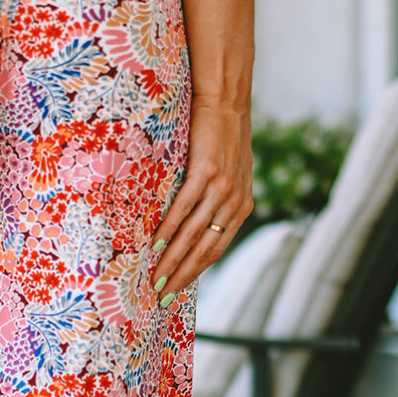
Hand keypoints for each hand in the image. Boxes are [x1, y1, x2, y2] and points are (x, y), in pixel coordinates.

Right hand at [150, 99, 253, 303]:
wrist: (226, 102)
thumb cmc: (223, 137)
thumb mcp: (231, 173)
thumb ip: (221, 200)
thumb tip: (199, 223)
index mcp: (242, 206)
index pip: (217, 249)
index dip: (196, 272)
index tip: (176, 290)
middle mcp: (234, 202)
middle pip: (205, 249)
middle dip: (182, 275)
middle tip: (162, 295)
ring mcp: (220, 188)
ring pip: (193, 234)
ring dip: (172, 259)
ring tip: (155, 277)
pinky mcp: (205, 173)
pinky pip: (184, 209)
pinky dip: (168, 230)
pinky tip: (155, 245)